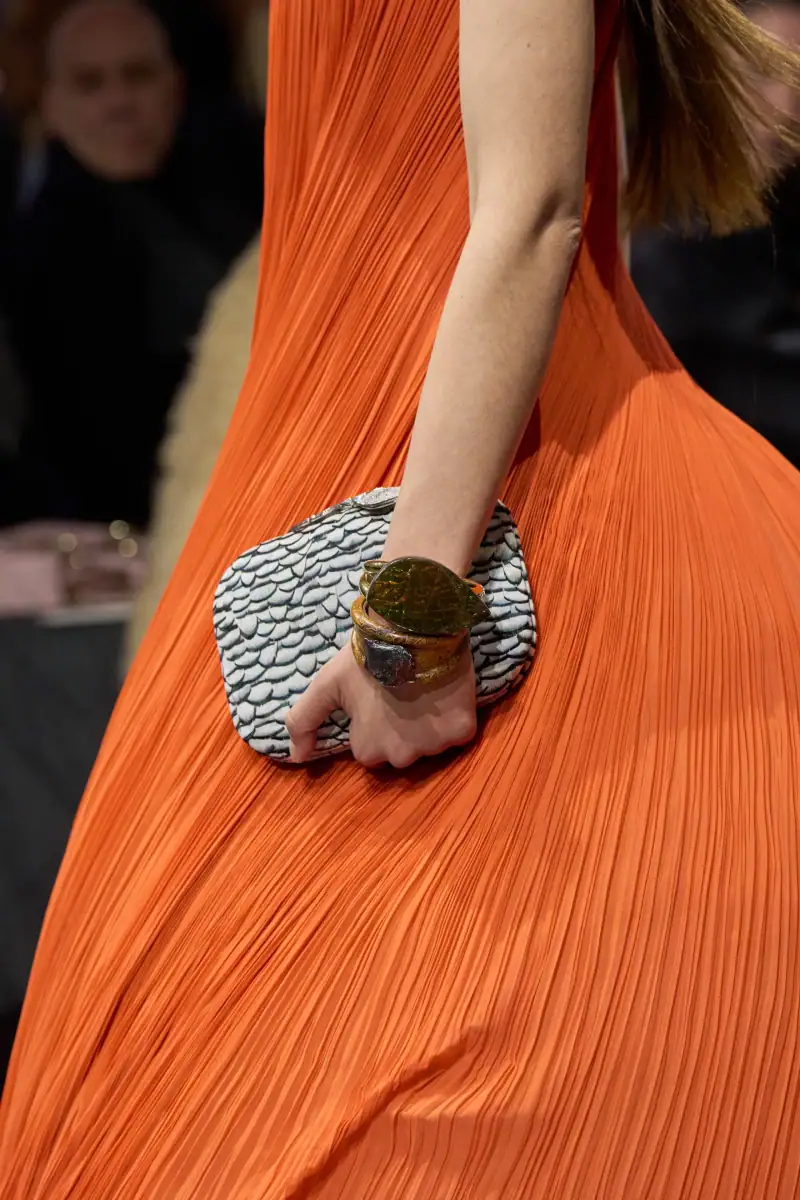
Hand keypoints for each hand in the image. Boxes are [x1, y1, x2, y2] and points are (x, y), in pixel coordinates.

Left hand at [285, 643, 477, 767]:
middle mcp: (401, 757)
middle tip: (403, 693)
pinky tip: (446, 694)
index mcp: (368, 751)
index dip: (375, 723)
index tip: (379, 698)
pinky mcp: (462, 732)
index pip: (371, 749)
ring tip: (424, 691)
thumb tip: (296, 757)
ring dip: (430, 724)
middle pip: (403, 750)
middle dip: (403, 728)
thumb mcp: (326, 685)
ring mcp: (434, 746)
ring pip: (432, 743)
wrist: (412, 628)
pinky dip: (455, 717)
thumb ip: (304, 721)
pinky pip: (460, 733)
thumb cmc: (366, 657)